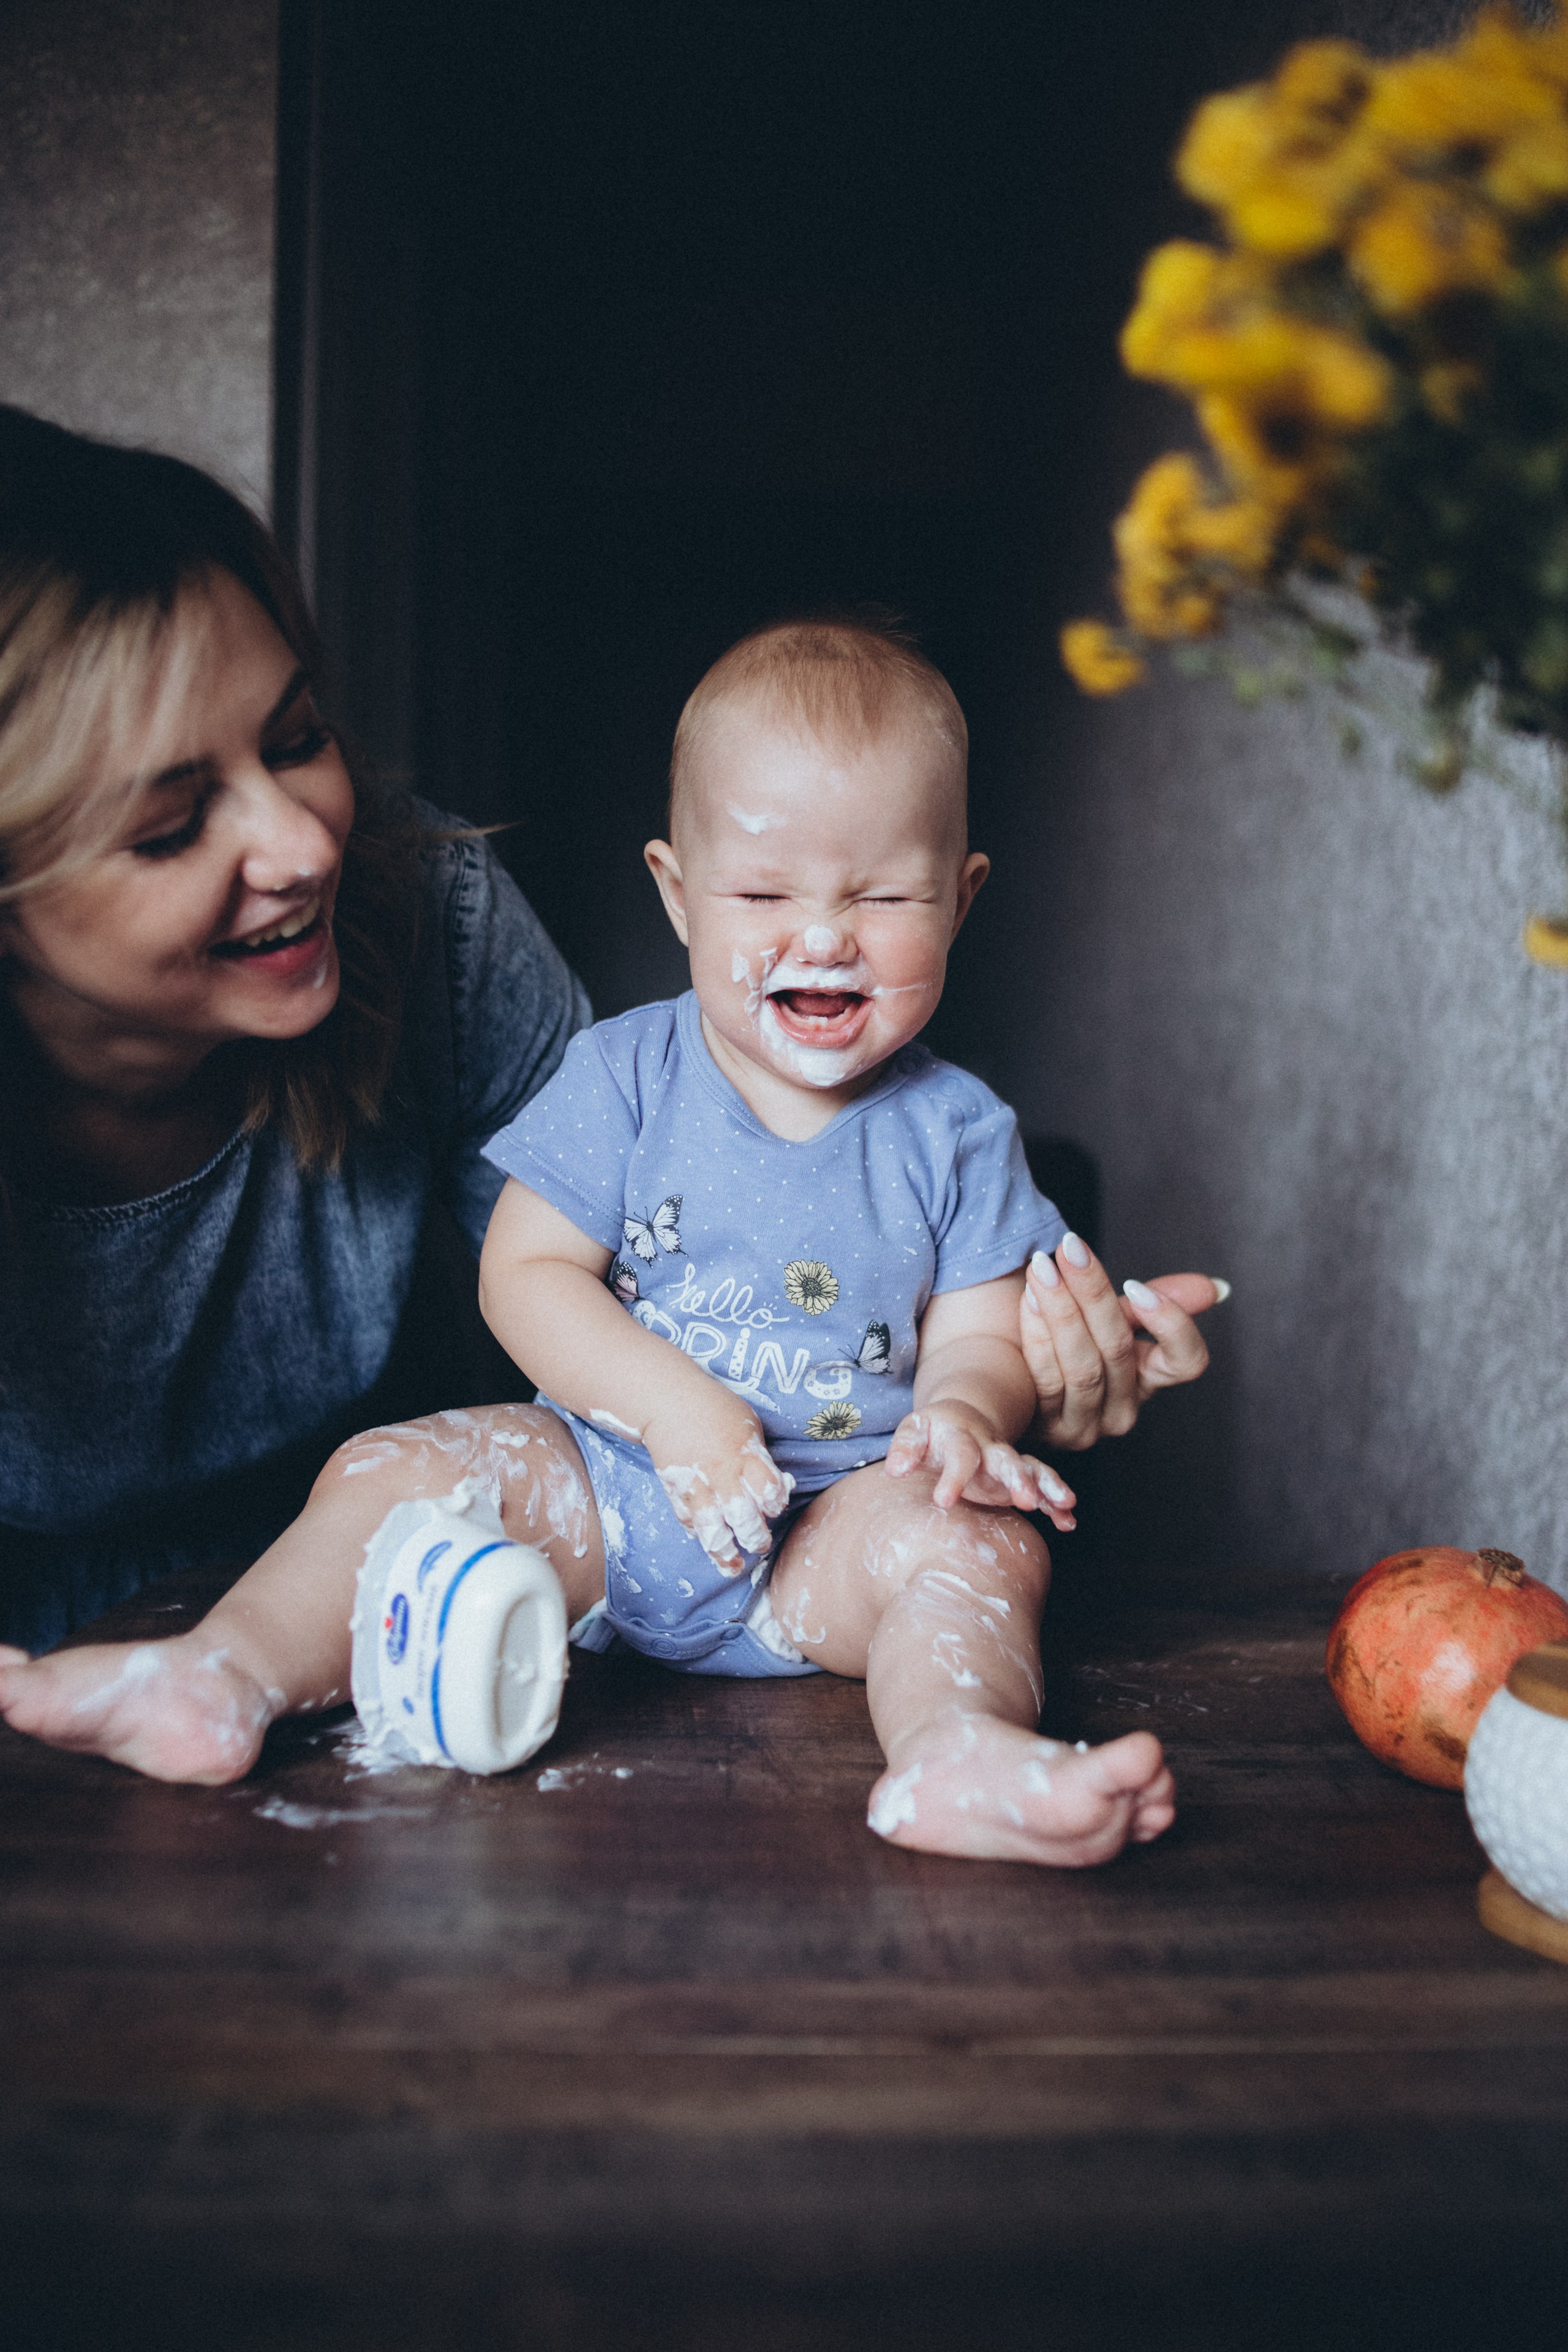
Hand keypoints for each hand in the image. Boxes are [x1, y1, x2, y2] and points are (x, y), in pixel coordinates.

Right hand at [645, 1393, 795, 1575]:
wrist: (667, 1401)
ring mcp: (695, 1485)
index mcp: (744, 1455)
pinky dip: (696, 1533)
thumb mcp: (748, 1425)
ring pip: (711, 1529)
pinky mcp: (674, 1490)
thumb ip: (761, 1458)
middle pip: (743, 1517)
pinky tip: (706, 1541)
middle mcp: (721, 1474)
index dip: (775, 1504)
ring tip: (733, 1565)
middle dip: (755, 1537)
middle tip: (759, 1543)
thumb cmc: (715, 1409)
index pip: (768, 1491)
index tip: (774, 1507)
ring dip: (723, 1551)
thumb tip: (779, 1486)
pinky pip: (686, 1519)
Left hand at [886, 1401, 1076, 1528]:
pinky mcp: (1018, 1476)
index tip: (944, 1501)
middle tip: (1026, 1501)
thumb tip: (895, 1468)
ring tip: (1066, 1503)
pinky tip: (1068, 1522)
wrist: (960, 1417)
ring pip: (1033, 1470)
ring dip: (1048, 1486)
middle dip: (1018, 1479)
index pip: (960, 1454)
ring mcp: (1007, 1462)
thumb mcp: (914, 1431)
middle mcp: (989, 1448)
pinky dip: (1056, 1503)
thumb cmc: (932, 1431)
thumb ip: (905, 1448)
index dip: (953, 1477)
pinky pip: (1043, 1486)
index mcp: (961, 1437)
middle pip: (1007, 1459)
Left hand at [1022, 1234, 1227, 1449]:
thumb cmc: (1075, 1340)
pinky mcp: (1047, 1428)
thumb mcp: (1115, 1318)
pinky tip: (1029, 1298)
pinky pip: (1045, 1378)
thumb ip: (1156, 1299)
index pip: (1187, 1361)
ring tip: (1042, 1267)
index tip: (1134, 1285)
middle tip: (1070, 1250)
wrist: (1016, 1375)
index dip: (1170, 1325)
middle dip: (1093, 1294)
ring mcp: (1087, 1425)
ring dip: (1060, 1310)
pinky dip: (1036, 1335)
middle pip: (1119, 1350)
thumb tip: (1215, 1288)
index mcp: (1151, 1378)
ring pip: (1081, 1366)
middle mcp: (1124, 1408)